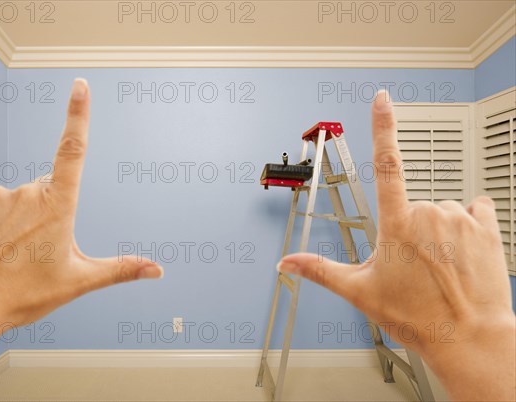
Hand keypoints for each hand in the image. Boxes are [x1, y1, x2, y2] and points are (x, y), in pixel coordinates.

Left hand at [0, 79, 162, 398]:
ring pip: (17, 198)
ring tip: (10, 253)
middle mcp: (27, 193)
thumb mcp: (78, 281)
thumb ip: (120, 269)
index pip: (73, 149)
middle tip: (36, 250)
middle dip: (47, 212)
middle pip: (46, 190)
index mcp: (58, 207)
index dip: (78, 114)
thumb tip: (157, 270)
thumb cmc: (22, 294)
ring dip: (18, 218)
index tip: (80, 85)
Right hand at [277, 90, 514, 400]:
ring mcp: (460, 218)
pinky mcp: (487, 227)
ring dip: (437, 229)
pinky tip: (462, 251)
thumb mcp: (360, 292)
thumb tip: (287, 263)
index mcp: (396, 224)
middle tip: (412, 264)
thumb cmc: (417, 317)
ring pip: (441, 209)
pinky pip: (475, 208)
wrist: (469, 337)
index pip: (385, 162)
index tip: (383, 99)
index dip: (382, 126)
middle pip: (412, 203)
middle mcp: (429, 213)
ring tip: (438, 265)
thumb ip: (320, 270)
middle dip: (408, 226)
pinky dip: (468, 224)